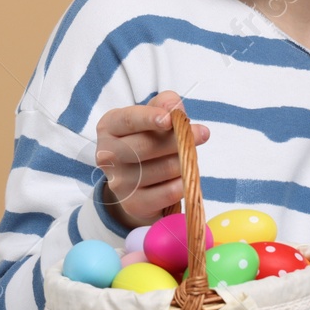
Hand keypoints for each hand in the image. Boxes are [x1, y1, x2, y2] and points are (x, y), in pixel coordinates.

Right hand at [95, 90, 210, 230]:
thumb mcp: (151, 117)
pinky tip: (183, 178)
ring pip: (164, 168)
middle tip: (203, 133)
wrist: (134, 183)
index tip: (170, 119)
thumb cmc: (146, 140)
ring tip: (188, 157)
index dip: (149, 118)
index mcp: (108, 128)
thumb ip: (164, 105)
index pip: (128, 120)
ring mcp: (119, 182)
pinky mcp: (134, 204)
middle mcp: (107, 155)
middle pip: (147, 146)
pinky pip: (170, 192)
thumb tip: (175, 107)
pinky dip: (183, 183)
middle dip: (179, 139)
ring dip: (184, 161)